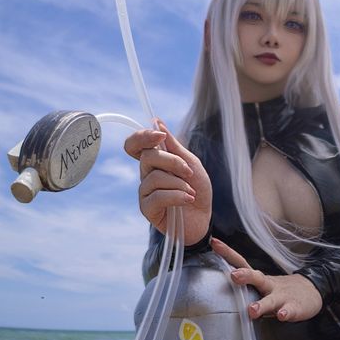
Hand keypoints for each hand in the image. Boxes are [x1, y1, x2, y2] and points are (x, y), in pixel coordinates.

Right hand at [122, 120, 212, 241]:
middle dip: (172, 161)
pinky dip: (177, 196)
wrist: (205, 217)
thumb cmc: (198, 190)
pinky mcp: (147, 209)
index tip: (159, 136)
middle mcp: (146, 175)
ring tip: (191, 192)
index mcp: (155, 162)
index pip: (134, 145)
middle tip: (189, 171)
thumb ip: (174, 146)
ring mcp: (145, 192)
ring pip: (154, 177)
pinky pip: (157, 197)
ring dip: (179, 183)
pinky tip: (188, 199)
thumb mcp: (191, 164)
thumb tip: (157, 122)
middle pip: (147, 157)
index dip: (141, 137)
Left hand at [209, 238, 324, 321]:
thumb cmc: (280, 290)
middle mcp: (269, 285)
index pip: (242, 263)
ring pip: (271, 300)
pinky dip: (285, 313)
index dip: (228, 254)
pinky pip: (289, 311)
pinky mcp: (295, 307)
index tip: (214, 242)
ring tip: (252, 310)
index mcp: (259, 279)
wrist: (312, 291)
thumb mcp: (261, 285)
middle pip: (257, 278)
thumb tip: (216, 287)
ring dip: (262, 304)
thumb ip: (245, 286)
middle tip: (233, 275)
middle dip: (245, 276)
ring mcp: (282, 296)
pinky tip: (281, 315)